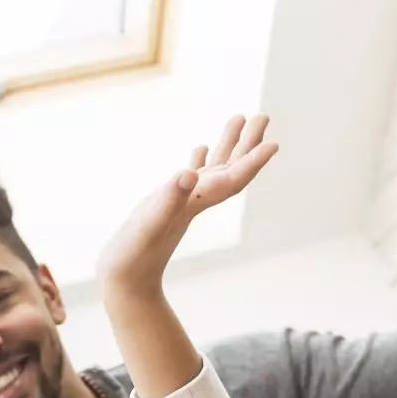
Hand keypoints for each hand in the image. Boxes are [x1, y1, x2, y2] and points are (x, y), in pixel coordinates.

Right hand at [96, 114, 279, 297]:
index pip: (232, 180)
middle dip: (248, 144)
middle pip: (230, 169)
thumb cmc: (133, 256)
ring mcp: (182, 203)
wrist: (123, 281)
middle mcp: (194, 201)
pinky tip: (201, 148)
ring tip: (240, 118)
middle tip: (264, 116)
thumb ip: (169, 198)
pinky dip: (199, 160)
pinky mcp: (167, 206)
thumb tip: (189, 173)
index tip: (273, 143)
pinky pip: (190, 178)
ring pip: (213, 169)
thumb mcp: (149, 223)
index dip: (253, 161)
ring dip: (229, 145)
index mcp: (195, 203)